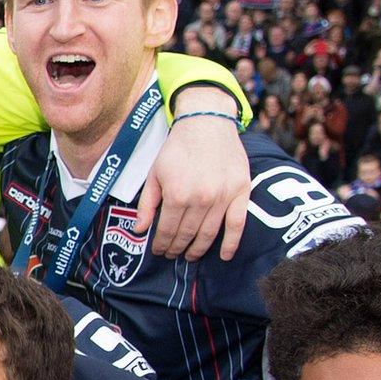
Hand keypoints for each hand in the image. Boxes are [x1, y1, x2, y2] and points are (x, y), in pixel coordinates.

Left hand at [141, 102, 250, 260]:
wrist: (207, 123)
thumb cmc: (177, 148)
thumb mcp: (155, 173)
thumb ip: (147, 203)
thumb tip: (139, 229)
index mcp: (177, 195)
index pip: (167, 230)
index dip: (161, 244)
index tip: (159, 250)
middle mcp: (201, 199)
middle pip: (187, 235)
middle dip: (177, 248)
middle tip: (173, 254)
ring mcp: (223, 197)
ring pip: (209, 234)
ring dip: (198, 249)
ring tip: (190, 255)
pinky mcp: (241, 192)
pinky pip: (237, 224)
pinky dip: (231, 244)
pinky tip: (224, 256)